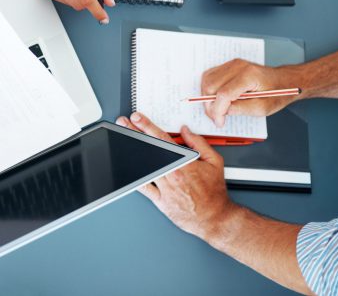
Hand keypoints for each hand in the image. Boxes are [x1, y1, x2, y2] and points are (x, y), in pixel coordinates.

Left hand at [116, 112, 235, 240]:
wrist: (215, 218)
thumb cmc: (214, 192)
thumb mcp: (215, 162)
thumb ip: (199, 143)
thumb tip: (185, 130)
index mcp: (185, 163)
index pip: (162, 140)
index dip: (147, 126)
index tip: (137, 118)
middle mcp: (172, 175)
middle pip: (150, 150)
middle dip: (134, 134)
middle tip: (123, 124)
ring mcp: (165, 188)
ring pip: (145, 166)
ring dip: (132, 151)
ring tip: (122, 140)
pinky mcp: (160, 201)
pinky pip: (144, 188)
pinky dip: (136, 178)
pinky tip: (126, 168)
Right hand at [201, 59, 294, 126]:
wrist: (284, 80)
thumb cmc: (277, 93)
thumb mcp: (263, 108)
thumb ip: (241, 109)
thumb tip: (222, 112)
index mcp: (249, 75)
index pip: (223, 94)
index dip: (217, 110)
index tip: (219, 122)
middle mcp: (237, 66)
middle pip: (211, 86)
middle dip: (210, 106)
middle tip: (217, 118)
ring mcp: (231, 64)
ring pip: (206, 81)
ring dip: (207, 98)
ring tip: (217, 110)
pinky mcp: (227, 65)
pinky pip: (209, 77)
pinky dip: (209, 90)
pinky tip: (217, 99)